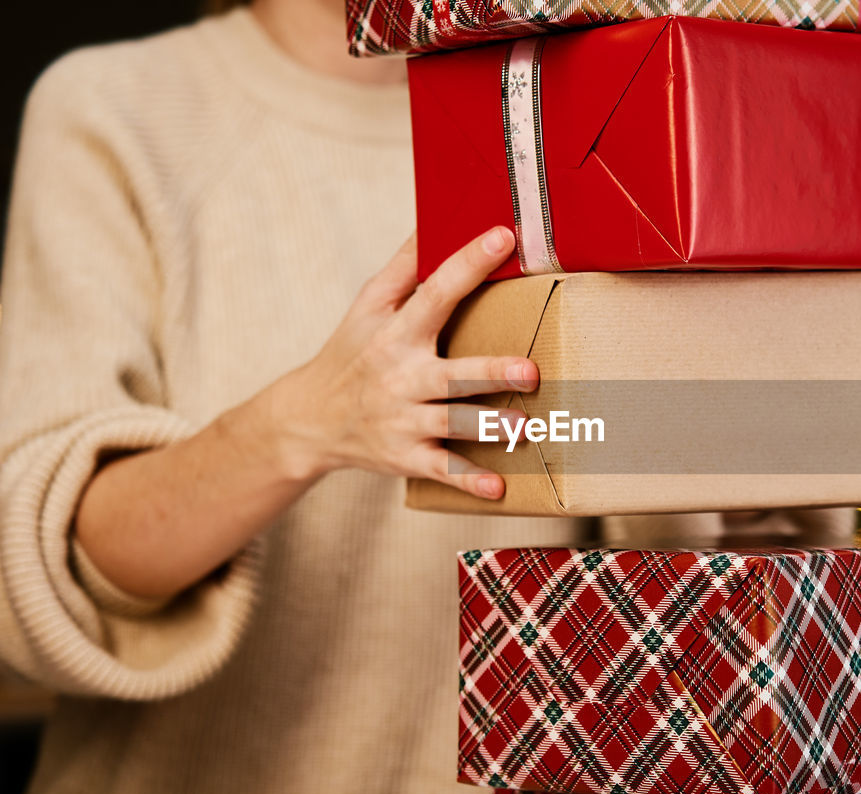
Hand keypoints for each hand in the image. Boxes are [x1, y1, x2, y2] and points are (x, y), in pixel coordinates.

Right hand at [268, 227, 532, 498]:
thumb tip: (432, 217)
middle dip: (489, 374)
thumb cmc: (351, 352)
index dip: (468, 264)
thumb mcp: (367, 305)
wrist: (309, 420)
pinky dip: (469, 481)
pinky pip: (442, 470)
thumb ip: (404, 265)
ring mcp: (404, 420)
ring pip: (452, 425)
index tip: (503, 237)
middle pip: (450, 376)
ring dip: (490, 428)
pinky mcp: (407, 457)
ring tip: (525, 427)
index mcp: (396, 333)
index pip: (435, 292)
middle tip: (530, 371)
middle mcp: (400, 377)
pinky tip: (500, 486)